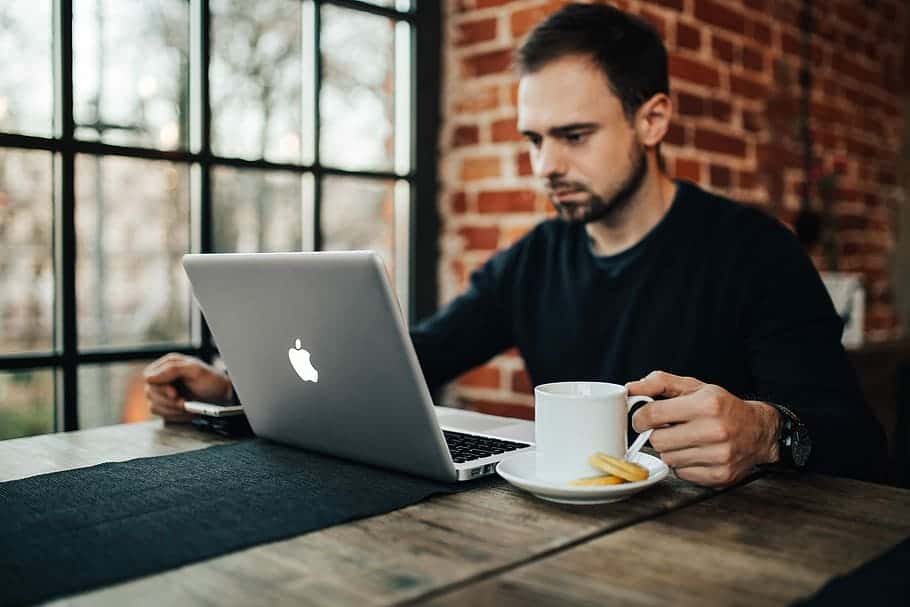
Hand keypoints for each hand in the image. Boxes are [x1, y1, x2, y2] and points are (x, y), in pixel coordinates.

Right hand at [143, 354, 232, 422]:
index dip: (160, 387)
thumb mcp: (195, 370)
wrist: (222, 396)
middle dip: (168, 401)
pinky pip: (161, 414)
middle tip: (183, 402)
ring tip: (187, 407)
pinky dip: (174, 416)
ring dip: (172, 409)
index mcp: (168, 365)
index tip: (174, 393)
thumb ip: (171, 369)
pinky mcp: (167, 405)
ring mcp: (164, 393)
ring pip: (154, 405)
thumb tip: (149, 377)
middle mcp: (163, 378)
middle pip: (150, 393)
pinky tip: (185, 412)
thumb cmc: (211, 381)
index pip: (149, 377)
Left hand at [627, 371, 779, 486]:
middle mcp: (714, 430)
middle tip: (668, 429)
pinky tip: (696, 453)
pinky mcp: (720, 475)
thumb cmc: (722, 407)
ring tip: (685, 440)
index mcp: (706, 404)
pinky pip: (682, 474)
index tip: (642, 419)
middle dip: (657, 434)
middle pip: (658, 440)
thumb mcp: (694, 386)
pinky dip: (683, 465)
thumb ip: (660, 382)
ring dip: (671, 450)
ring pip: (668, 459)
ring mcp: (719, 456)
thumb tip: (631, 388)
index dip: (641, 417)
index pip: (653, 414)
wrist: (759, 431)